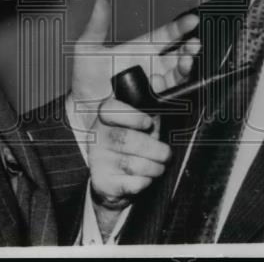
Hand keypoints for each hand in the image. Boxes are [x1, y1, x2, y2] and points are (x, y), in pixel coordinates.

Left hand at [69, 0, 199, 133]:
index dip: (180, 27)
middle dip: (189, 49)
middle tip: (193, 45)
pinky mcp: (156, 108)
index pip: (166, 35)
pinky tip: (178, 89)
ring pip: (178, 77)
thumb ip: (96, 26)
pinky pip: (171, 100)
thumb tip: (100, 1)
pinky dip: (179, 93)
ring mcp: (156, 88)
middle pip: (178, 55)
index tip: (192, 20)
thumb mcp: (87, 51)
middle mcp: (153, 67)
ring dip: (185, 69)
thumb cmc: (86, 81)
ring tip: (186, 63)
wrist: (83, 114)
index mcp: (142, 49)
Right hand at [87, 95, 170, 213]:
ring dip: (153, 167)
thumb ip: (152, 103)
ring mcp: (97, 158)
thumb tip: (158, 79)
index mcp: (106, 116)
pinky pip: (130, 183)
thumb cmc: (133, 144)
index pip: (110, 109)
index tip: (148, 123)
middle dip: (154, 149)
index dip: (132, 116)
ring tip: (159, 166)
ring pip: (131, 163)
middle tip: (166, 154)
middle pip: (125, 140)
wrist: (115, 178)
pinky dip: (144, 182)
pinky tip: (145, 178)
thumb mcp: (142, 122)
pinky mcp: (102, 181)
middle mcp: (98, 135)